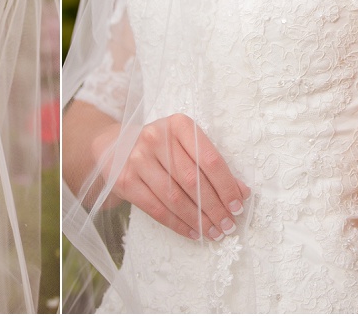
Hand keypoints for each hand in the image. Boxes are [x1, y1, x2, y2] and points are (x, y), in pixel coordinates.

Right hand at [94, 113, 249, 241]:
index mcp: (178, 124)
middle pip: (192, 180)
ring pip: (174, 197)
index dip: (226, 185)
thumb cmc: (162, 147)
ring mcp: (137, 159)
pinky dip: (178, 225)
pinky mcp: (125, 180)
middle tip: (228, 225)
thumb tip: (241, 192)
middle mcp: (156, 138)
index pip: (209, 158)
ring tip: (214, 232)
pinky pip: (156, 209)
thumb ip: (212, 165)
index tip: (238, 206)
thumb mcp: (186, 145)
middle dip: (214, 207)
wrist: (116, 147)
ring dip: (198, 219)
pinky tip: (193, 232)